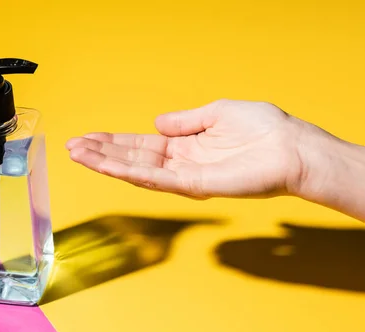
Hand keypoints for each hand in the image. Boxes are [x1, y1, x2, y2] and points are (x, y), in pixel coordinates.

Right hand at [66, 99, 327, 198]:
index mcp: (186, 146)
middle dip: (102, 153)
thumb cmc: (263, 130)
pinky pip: (158, 180)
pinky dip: (131, 173)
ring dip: (107, 163)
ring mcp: (187, 177)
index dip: (114, 142)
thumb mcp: (217, 113)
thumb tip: (157, 122)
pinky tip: (107, 165)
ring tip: (78, 155)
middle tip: (72, 147)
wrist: (292, 148)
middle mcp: (182, 164)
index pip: (141, 145)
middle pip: (133, 159)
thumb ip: (185, 120)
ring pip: (138, 171)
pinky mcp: (197, 186)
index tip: (89, 137)